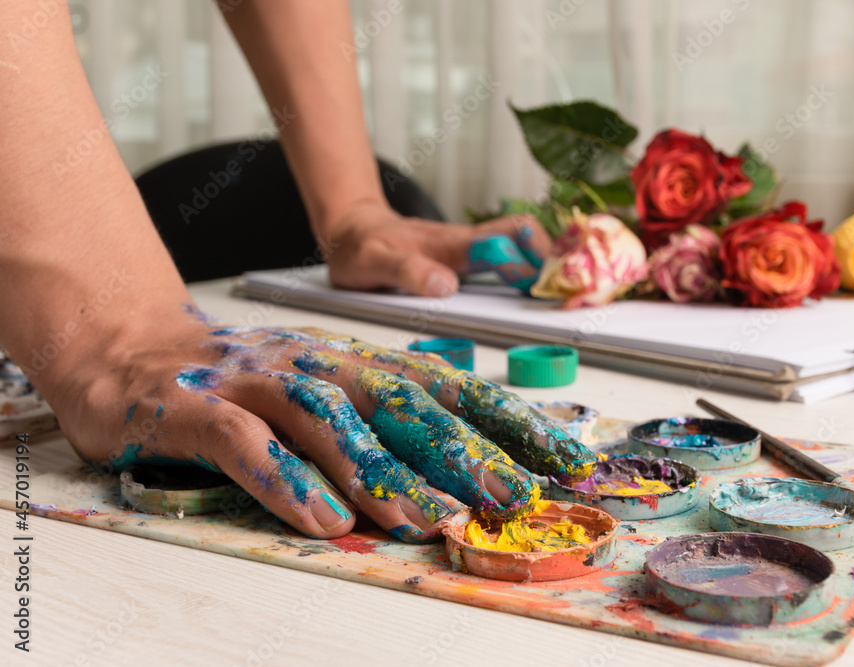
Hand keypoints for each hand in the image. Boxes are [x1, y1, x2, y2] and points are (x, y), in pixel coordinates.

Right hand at [51, 314, 595, 542]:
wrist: (131, 352)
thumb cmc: (245, 386)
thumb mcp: (323, 393)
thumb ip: (380, 424)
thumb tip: (460, 481)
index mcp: (353, 361)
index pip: (444, 388)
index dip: (505, 420)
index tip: (563, 459)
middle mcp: (315, 362)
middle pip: (398, 401)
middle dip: (461, 449)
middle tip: (513, 497)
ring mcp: (256, 379)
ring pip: (327, 418)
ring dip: (380, 470)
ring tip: (430, 519)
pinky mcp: (197, 405)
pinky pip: (244, 441)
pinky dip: (284, 478)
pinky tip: (322, 520)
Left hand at [321, 202, 551, 295]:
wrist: (349, 229)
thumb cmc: (362, 247)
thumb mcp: (375, 263)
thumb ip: (409, 273)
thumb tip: (448, 287)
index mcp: (453, 244)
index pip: (507, 239)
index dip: (534, 257)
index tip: (554, 281)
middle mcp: (467, 243)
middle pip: (525, 236)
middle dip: (554, 256)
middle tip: (574, 287)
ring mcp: (468, 249)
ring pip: (518, 245)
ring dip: (544, 263)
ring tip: (565, 291)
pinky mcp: (464, 258)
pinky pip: (504, 257)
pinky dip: (526, 268)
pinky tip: (535, 286)